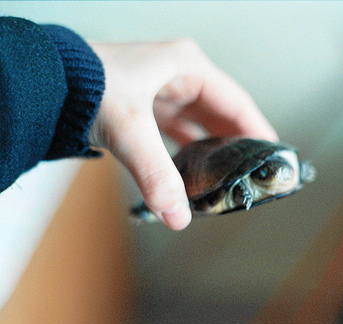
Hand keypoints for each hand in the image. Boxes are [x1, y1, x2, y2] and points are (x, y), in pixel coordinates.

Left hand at [88, 39, 277, 229]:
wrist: (47, 83)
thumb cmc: (87, 84)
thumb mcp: (130, 129)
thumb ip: (157, 174)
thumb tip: (178, 215)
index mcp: (188, 67)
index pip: (237, 104)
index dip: (258, 132)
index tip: (275, 158)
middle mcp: (181, 76)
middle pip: (223, 116)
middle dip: (237, 146)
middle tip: (253, 176)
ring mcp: (165, 91)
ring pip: (202, 125)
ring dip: (213, 151)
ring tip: (229, 179)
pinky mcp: (150, 107)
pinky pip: (181, 132)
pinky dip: (189, 153)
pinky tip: (195, 172)